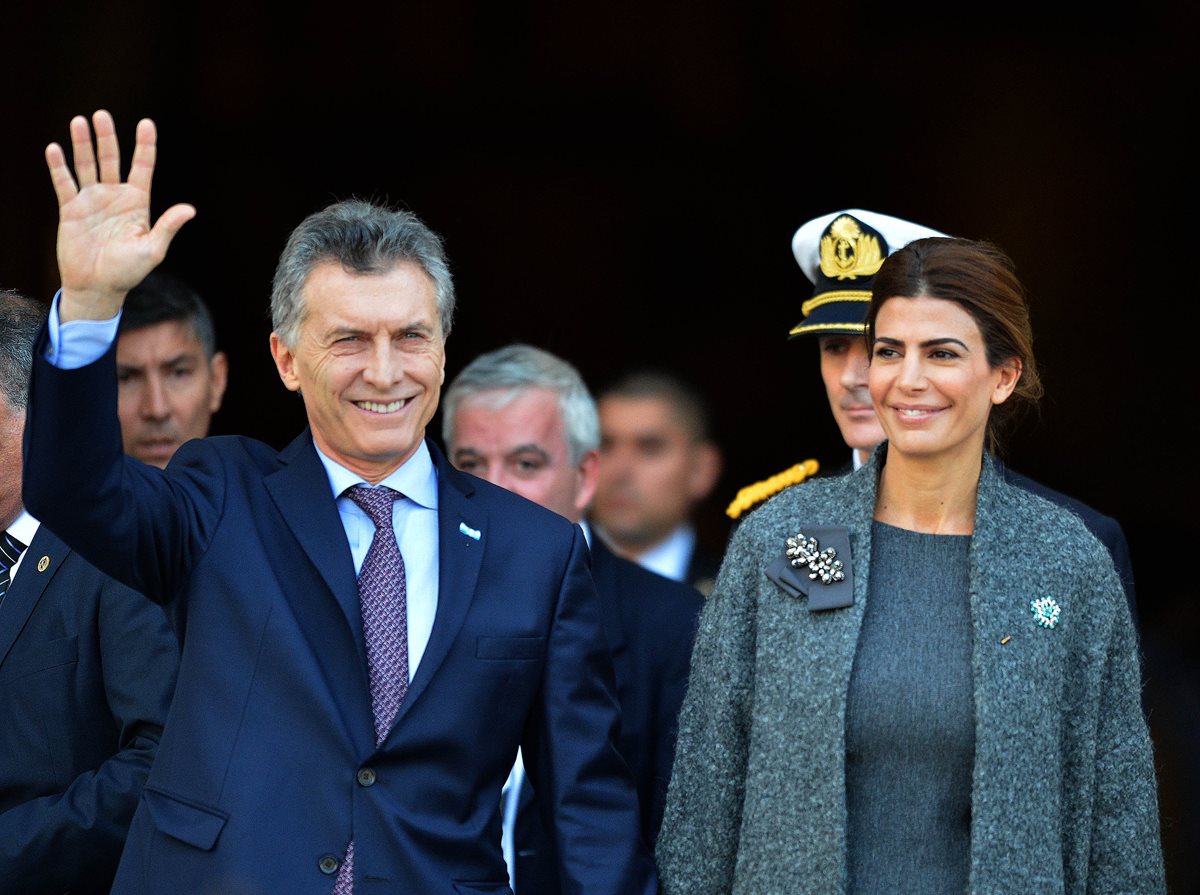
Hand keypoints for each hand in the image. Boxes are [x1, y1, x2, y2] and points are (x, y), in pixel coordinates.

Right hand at [45, 110, 195, 321]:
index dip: (145, 145)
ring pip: (87, 165)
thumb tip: (190, 209)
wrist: (98, 287)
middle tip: (102, 115)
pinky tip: (55, 149)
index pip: (143, 167)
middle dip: (107, 137)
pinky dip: (59, 166)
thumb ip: (168, 226)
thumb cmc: (128, 271)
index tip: (146, 123)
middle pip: (111, 159)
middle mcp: (115, 196)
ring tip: (79, 121)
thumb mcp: (153, 249)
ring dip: (82, 144)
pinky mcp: (71, 209)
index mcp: (138, 202)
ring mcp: (92, 200)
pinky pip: (64, 183)